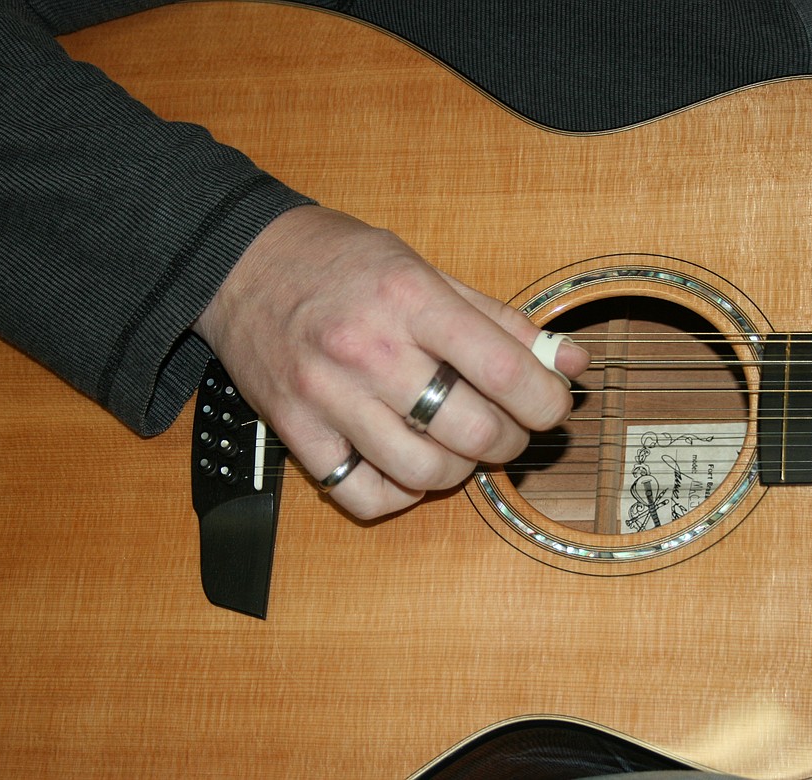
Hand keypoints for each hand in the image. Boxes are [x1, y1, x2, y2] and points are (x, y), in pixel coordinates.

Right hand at [193, 206, 589, 518]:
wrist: (240, 263)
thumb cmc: (338, 261)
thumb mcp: (426, 269)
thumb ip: (500, 320)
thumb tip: (571, 362)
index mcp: (409, 297)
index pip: (502, 368)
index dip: (546, 401)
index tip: (552, 406)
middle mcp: (368, 348)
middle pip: (471, 431)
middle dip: (510, 442)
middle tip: (507, 429)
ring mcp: (327, 396)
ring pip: (422, 472)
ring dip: (458, 471)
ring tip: (457, 446)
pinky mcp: (296, 431)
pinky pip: (362, 496)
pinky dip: (398, 495)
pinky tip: (405, 466)